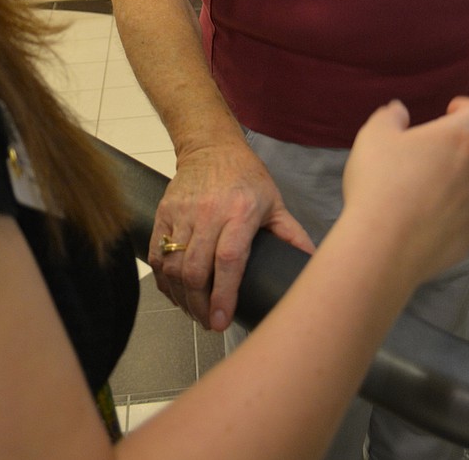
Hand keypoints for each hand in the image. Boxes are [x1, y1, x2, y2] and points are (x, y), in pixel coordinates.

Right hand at [150, 141, 313, 330]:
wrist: (211, 146)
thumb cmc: (246, 176)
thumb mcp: (274, 202)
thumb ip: (291, 234)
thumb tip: (311, 262)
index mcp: (240, 212)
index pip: (228, 260)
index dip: (223, 295)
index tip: (222, 321)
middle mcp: (208, 213)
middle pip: (195, 270)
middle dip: (200, 305)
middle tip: (209, 322)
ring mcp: (182, 213)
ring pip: (174, 266)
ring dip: (182, 298)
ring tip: (195, 312)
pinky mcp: (163, 213)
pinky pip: (157, 255)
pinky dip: (163, 280)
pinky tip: (175, 293)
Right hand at [341, 97, 468, 294]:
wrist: (381, 247)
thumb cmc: (379, 182)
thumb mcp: (374, 135)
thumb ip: (390, 116)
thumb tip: (400, 111)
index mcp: (457, 138)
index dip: (466, 107)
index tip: (450, 110)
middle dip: (454, 147)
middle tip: (423, 155)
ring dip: (452, 181)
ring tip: (420, 191)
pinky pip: (463, 216)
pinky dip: (449, 213)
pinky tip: (422, 220)